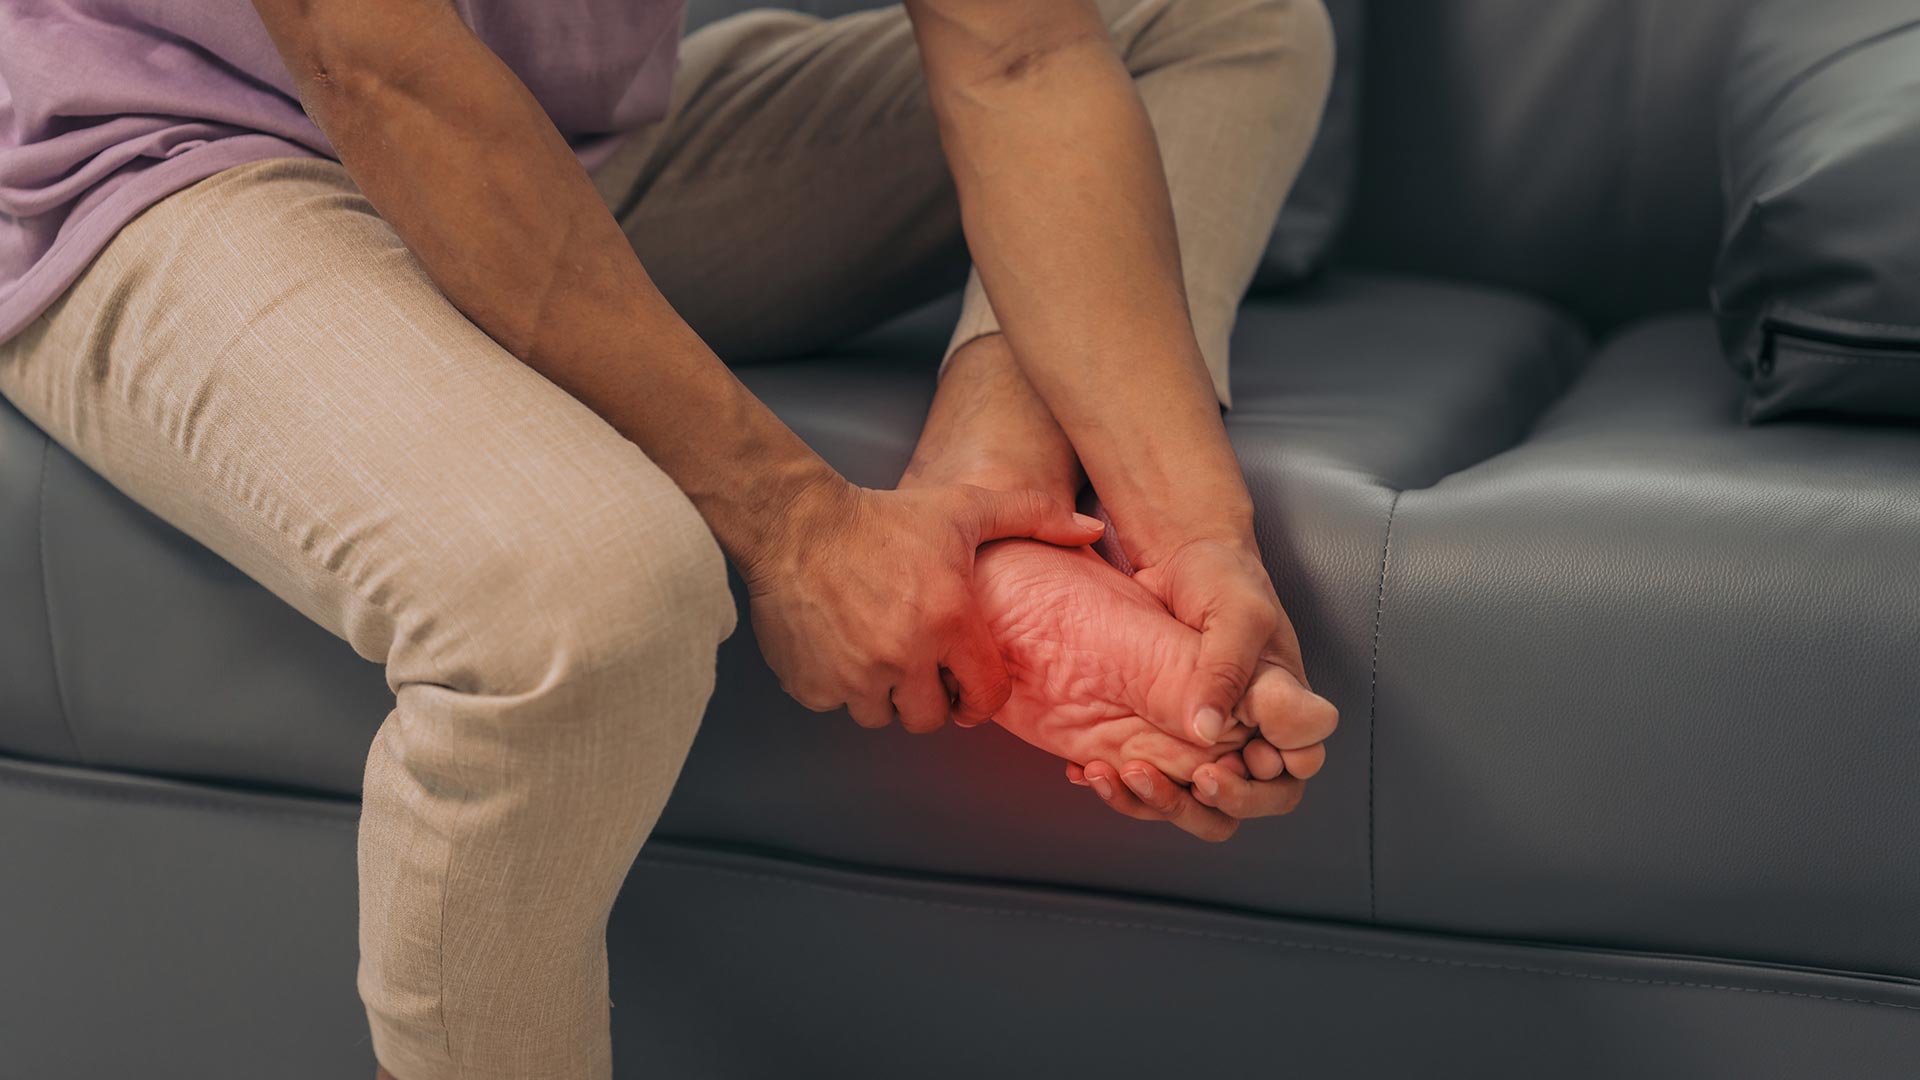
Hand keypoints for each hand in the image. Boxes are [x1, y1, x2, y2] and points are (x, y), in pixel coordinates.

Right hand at [745, 479, 1103, 732]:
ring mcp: (852, 675)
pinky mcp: (810, 682)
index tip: (965, 681)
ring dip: (881, 694)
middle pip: (928, 719)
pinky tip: (839, 645)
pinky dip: (836, 684)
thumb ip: (1033, 516)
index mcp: (949, 623)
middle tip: (916, 661)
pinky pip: (833, 705)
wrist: (797, 522)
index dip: (979, 695)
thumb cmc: (885, 517)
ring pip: (879, 716)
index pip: (985, 697)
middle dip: (927, 698)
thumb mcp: (966, 509)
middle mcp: (902, 657)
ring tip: (877, 650)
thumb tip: (1093, 529)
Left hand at [971, 538, 1325, 841]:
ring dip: (1164, 802)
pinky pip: (1150, 780)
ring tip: (1123, 774)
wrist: (1173, 555)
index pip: (1300, 762)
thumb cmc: (1222, 576)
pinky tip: (1091, 770)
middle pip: (1256, 797)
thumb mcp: (1237, 614)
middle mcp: (1249, 727)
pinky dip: (1122, 786)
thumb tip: (1207, 732)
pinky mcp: (1159, 734)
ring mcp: (1204, 735)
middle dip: (1223, 801)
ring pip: (1200, 801)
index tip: (1237, 761)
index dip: (1273, 779)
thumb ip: (1228, 670)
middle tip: (1193, 780)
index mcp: (1282, 701)